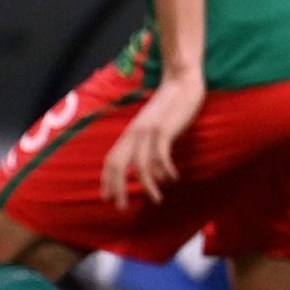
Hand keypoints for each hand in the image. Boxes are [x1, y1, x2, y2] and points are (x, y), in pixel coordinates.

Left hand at [101, 72, 204, 209]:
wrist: (182, 82)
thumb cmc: (171, 105)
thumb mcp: (154, 124)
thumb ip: (148, 141)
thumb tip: (150, 167)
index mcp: (130, 132)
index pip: (111, 159)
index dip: (107, 180)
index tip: (107, 198)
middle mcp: (134, 132)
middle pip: (117, 164)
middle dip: (117, 188)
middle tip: (121, 208)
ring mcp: (148, 131)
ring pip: (139, 165)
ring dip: (147, 186)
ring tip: (157, 200)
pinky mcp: (164, 130)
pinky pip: (160, 156)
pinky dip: (165, 170)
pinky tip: (173, 179)